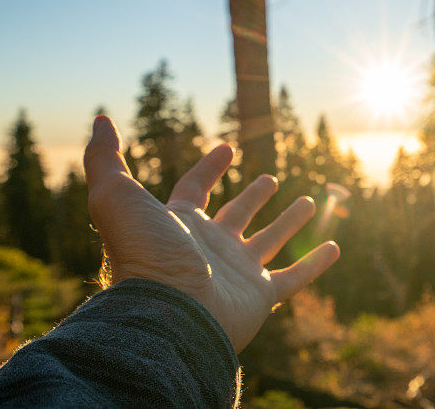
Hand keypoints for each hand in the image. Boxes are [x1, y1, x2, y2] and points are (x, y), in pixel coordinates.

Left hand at [83, 115, 339, 350]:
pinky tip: (335, 248)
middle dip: (254, 196)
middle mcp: (210, 247)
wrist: (167, 314)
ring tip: (310, 201)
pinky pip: (295, 278)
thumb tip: (99, 120)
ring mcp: (237, 273)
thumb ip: (104, 158)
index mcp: (180, 224)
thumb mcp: (115, 196)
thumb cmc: (142, 255)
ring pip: (271, 241)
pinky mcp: (260, 297)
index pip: (196, 188)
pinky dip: (316, 264)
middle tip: (270, 180)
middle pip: (237, 215)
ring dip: (290, 222)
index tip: (226, 147)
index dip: (209, 167)